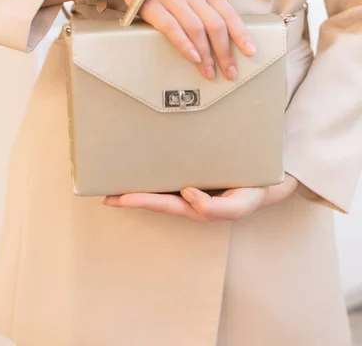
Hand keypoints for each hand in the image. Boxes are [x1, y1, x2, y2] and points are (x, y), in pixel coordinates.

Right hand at [98, 0, 255, 80]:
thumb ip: (208, 9)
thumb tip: (227, 40)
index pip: (229, 14)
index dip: (241, 34)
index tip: (250, 53)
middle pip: (215, 25)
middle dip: (224, 52)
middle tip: (230, 72)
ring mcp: (173, 0)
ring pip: (196, 28)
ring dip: (206, 54)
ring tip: (210, 72)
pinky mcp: (153, 7)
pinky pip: (171, 27)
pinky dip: (184, 44)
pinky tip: (192, 57)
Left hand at [103, 175, 297, 221]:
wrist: (266, 182)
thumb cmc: (250, 193)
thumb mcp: (239, 205)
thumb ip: (215, 208)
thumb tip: (187, 194)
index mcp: (198, 207)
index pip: (167, 206)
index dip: (151, 201)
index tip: (133, 194)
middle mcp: (189, 199)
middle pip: (156, 200)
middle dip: (132, 199)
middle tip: (108, 197)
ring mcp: (189, 187)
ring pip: (158, 189)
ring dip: (136, 189)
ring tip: (113, 185)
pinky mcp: (191, 174)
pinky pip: (167, 177)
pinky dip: (150, 175)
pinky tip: (137, 168)